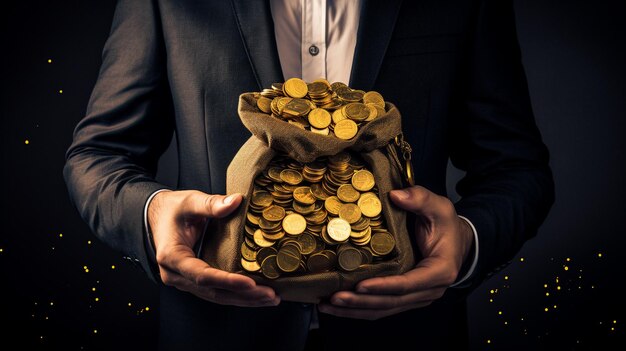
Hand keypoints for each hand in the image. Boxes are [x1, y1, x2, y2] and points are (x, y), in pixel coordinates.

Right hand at [148, 190, 279, 306]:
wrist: (156, 216)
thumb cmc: (172, 209)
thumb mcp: (189, 201)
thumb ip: (211, 203)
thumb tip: (236, 201)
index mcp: (172, 257)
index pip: (202, 275)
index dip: (227, 281)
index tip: (250, 283)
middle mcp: (176, 275)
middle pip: (213, 292)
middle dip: (244, 296)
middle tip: (270, 295)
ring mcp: (185, 281)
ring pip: (217, 296)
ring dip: (245, 300)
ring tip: (271, 298)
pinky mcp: (195, 281)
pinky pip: (218, 292)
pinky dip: (238, 295)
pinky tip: (259, 295)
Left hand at [319, 186, 472, 319]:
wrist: (457, 241)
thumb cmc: (447, 226)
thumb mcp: (439, 207)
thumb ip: (420, 198)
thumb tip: (396, 195)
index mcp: (440, 271)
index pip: (408, 284)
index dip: (383, 286)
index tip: (360, 285)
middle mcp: (428, 290)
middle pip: (391, 302)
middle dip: (361, 302)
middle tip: (335, 298)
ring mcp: (416, 297)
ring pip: (384, 310)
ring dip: (355, 310)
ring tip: (329, 306)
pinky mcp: (405, 298)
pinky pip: (381, 308)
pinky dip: (359, 308)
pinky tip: (338, 307)